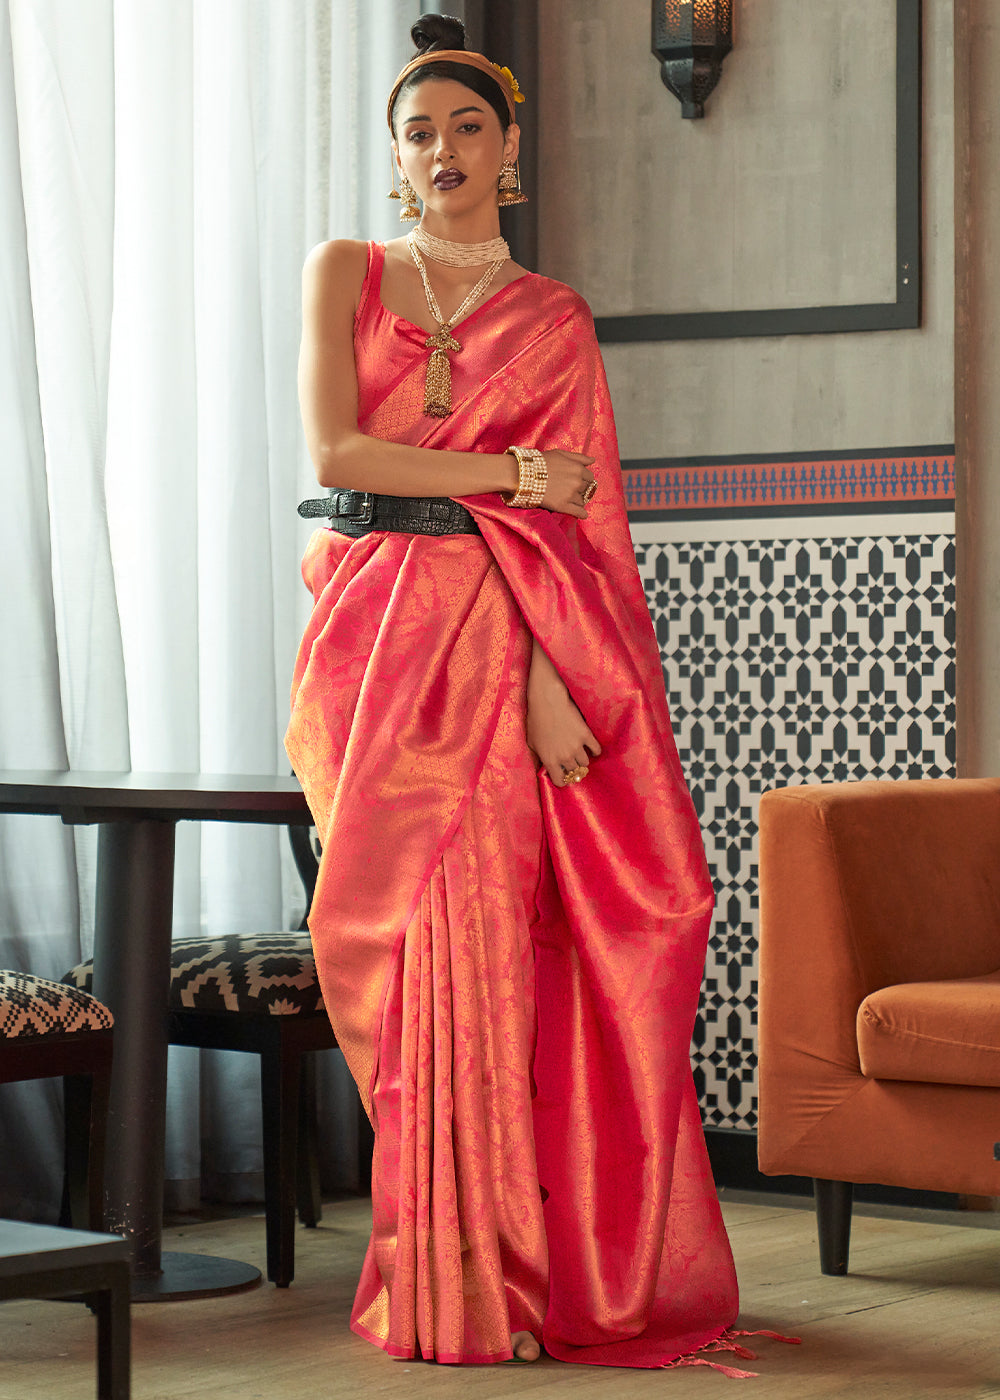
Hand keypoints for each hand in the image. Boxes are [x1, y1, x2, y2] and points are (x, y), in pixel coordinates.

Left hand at [526, 640, 601, 784]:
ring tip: (580, 754)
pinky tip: (591, 748)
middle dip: (572, 768)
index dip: (562, 779)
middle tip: (571, 762)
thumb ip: (540, 756)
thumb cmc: (536, 719)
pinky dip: (595, 751)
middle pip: (574, 772)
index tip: (563, 775)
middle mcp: (564, 757)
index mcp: (549, 760)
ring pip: (585, 763)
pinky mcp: (586, 735)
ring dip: (582, 760)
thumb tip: (545, 765)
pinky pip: (596, 750)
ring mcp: (577, 747)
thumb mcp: (532, 741)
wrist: (548, 700)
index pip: (560, 781)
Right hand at [540, 450, 596, 518]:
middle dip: (581, 489)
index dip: (584, 479)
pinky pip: (578, 512)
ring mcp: (571, 495)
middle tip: (572, 490)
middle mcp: (577, 482)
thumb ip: (579, 457)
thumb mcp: (560, 454)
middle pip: (587, 489)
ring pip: (582, 500)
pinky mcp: (563, 506)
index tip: (578, 481)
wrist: (524, 475)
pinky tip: (582, 514)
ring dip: (579, 500)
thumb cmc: (541, 462)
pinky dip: (582, 514)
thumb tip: (593, 460)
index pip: (590, 477)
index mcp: (578, 469)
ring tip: (570, 499)